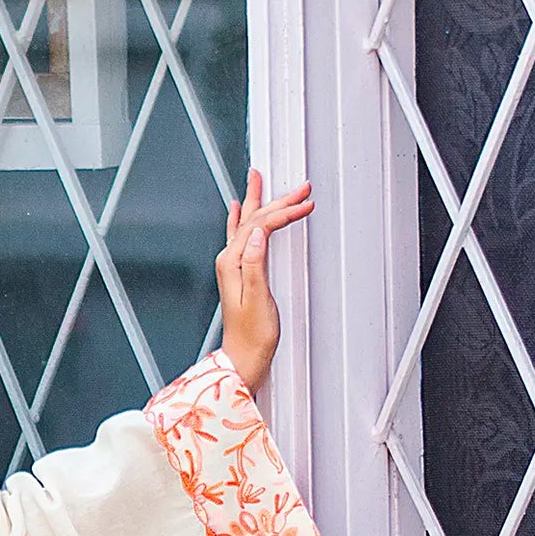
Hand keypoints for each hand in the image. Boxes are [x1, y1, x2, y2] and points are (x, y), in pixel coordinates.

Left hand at [216, 168, 314, 401]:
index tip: (306, 204)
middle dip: (278, 201)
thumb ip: (256, 265)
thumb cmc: (252, 336)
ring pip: (249, 224)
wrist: (243, 357)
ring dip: (261, 202)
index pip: (260, 226)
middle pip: (254, 220)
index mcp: (232, 263)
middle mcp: (229, 261)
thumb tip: (258, 234)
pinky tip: (238, 208)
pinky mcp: (239, 272)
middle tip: (301, 187)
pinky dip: (242, 219)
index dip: (284, 213)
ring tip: (260, 178)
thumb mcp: (258, 299)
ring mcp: (232, 265)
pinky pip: (241, 235)